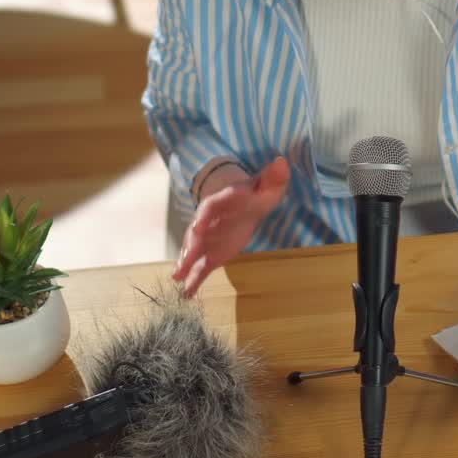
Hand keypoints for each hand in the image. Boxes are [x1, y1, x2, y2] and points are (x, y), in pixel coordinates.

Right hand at [173, 156, 289, 298]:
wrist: (241, 204)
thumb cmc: (253, 195)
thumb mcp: (265, 187)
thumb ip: (273, 178)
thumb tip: (282, 162)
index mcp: (219, 203)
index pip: (209, 209)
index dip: (203, 217)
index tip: (198, 227)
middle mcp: (207, 222)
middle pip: (196, 234)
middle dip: (189, 246)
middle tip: (183, 259)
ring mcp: (207, 240)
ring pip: (193, 252)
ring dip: (186, 264)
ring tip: (176, 277)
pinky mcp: (211, 254)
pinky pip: (200, 268)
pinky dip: (193, 281)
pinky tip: (185, 295)